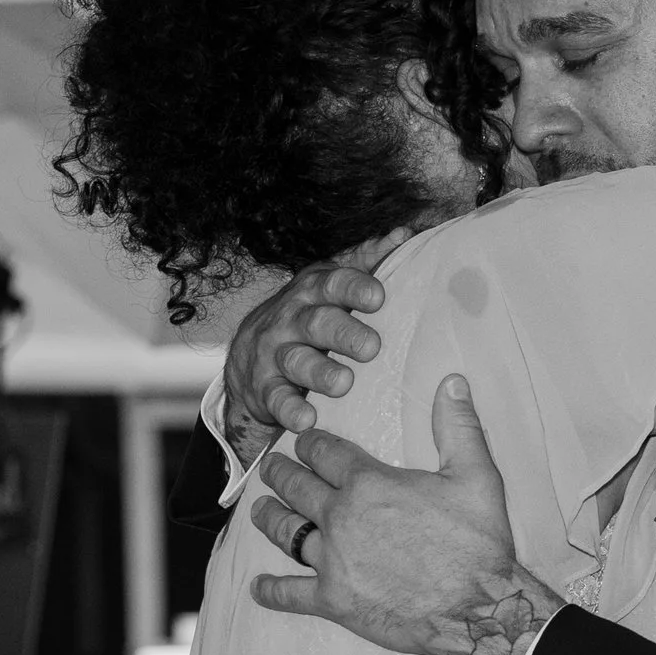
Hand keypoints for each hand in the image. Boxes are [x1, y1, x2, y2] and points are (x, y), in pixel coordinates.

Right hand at [221, 228, 404, 438]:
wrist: (251, 358)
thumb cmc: (307, 317)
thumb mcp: (329, 286)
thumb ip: (365, 262)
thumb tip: (403, 235)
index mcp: (313, 291)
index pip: (332, 283)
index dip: (354, 288)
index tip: (378, 297)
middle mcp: (292, 319)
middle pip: (318, 322)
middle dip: (344, 333)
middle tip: (372, 347)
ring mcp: (276, 354)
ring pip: (297, 360)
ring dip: (320, 372)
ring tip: (345, 383)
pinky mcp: (265, 389)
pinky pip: (276, 399)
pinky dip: (290, 410)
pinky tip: (306, 419)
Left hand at [247, 375, 566, 654]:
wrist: (476, 608)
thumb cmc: (477, 543)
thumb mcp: (476, 476)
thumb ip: (458, 425)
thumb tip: (453, 381)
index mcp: (369, 483)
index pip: (325, 453)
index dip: (310, 443)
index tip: (304, 440)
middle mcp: (340, 518)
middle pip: (296, 487)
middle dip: (280, 472)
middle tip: (270, 466)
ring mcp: (332, 560)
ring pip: (285, 532)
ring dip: (268, 517)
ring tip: (259, 510)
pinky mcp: (333, 600)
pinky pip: (290, 594)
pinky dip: (271, 590)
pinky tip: (259, 587)